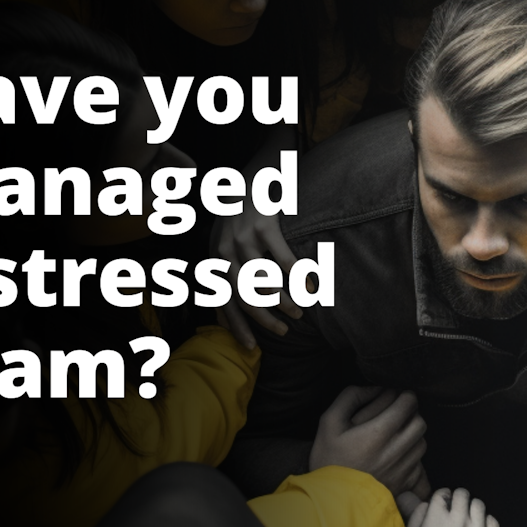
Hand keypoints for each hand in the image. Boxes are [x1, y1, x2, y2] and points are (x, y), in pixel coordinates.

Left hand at [213, 210, 301, 346]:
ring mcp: (244, 238)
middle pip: (244, 295)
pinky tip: (310, 287)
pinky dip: (298, 277)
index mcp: (216, 261)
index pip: (224, 301)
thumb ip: (224, 280)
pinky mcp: (264, 226)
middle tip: (284, 330)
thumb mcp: (224, 249)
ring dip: (283, 300)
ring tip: (300, 310)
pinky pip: (283, 259)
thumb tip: (221, 319)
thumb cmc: (240, 221)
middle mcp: (226, 252)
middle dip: (265, 318)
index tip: (253, 348)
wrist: (248, 179)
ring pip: (263, 281)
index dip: (238, 326)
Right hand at [310, 386, 426, 495]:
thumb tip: (374, 388)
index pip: (408, 403)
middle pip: (419, 421)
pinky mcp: (405, 484)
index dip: (403, 397)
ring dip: (412, 436)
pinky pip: (421, 465)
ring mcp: (403, 469)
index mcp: (379, 432)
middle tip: (396, 417)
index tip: (395, 399)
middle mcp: (396, 450)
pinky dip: (413, 457)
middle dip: (410, 415)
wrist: (330, 501)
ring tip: (394, 438)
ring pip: (422, 442)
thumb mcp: (329, 422)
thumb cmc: (328, 460)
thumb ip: (350, 398)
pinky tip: (397, 457)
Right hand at [402, 488, 499, 526]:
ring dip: (473, 511)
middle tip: (455, 513)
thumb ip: (416, 516)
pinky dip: (486, 524)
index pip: (442, 494)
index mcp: (436, 517)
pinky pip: (492, 522)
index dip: (441, 499)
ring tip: (469, 523)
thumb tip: (425, 501)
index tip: (442, 507)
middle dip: (458, 501)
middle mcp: (458, 519)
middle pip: (462, 495)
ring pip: (479, 506)